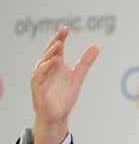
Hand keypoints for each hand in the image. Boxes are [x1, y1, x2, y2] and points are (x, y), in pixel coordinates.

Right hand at [31, 26, 98, 143]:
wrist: (58, 115)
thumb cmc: (65, 96)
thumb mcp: (78, 77)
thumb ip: (85, 62)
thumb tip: (96, 47)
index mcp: (55, 64)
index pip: (57, 47)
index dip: (60, 37)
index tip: (66, 28)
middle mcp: (46, 68)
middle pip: (50, 52)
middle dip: (56, 41)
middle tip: (62, 32)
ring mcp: (41, 77)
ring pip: (44, 62)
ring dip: (50, 53)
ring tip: (58, 44)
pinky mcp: (38, 88)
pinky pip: (40, 76)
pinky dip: (46, 68)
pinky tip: (53, 62)